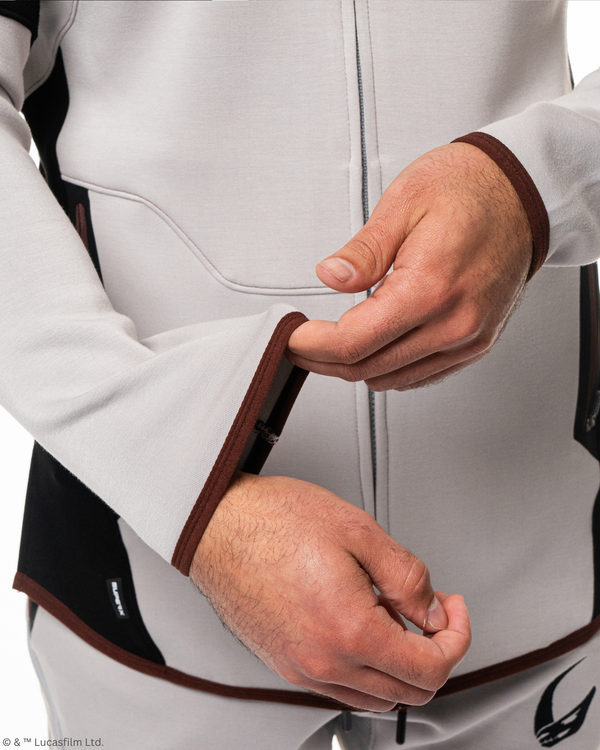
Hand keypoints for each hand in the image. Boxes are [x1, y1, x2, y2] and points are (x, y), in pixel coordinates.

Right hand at [190, 472, 470, 710]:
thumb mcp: (358, 530)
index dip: (457, 638)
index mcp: (349, 632)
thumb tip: (432, 609)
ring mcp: (301, 668)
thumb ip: (407, 576)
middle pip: (407, 692)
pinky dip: (365, 668)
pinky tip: (361, 624)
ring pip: (374, 697)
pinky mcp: (284, 663)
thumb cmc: (272, 520)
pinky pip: (340, 687)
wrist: (217, 524)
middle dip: (434, 653)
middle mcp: (324, 662)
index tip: (453, 611)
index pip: (430, 668)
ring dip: (399, 665)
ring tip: (393, 615)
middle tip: (433, 613)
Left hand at [287, 142, 532, 389]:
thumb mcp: (404, 202)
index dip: (312, 345)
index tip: (290, 336)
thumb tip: (330, 278)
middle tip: (299, 341)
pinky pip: (420, 376)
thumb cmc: (469, 188)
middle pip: (368, 368)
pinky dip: (387, 368)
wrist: (522, 193)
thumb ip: (363, 252)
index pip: (353, 342)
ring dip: (354, 366)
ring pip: (391, 379)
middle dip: (323, 360)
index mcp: (430, 288)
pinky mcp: (476, 344)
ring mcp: (468, 339)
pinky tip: (373, 345)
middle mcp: (454, 324)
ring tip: (331, 341)